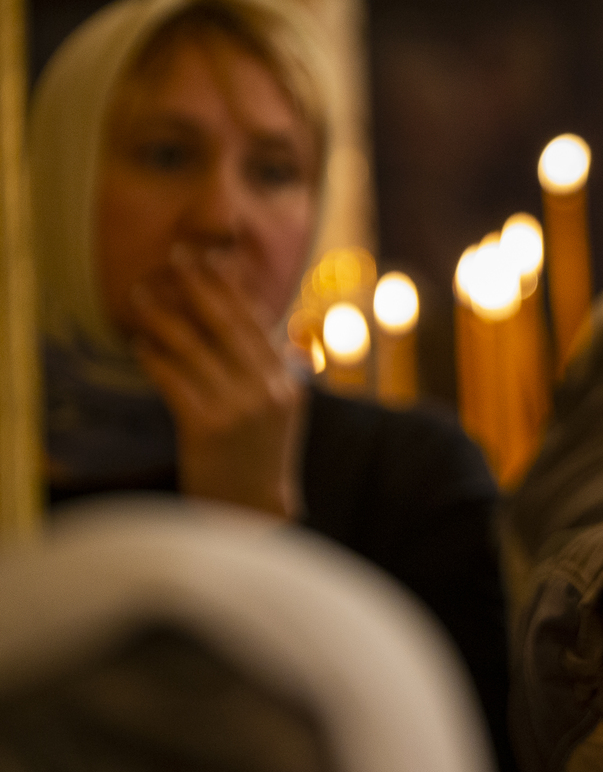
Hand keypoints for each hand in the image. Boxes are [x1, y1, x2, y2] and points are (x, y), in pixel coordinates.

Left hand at [130, 245, 304, 519]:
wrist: (252, 513)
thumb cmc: (260, 462)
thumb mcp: (284, 416)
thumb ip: (286, 374)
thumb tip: (291, 338)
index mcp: (288, 384)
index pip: (258, 324)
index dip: (233, 289)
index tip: (211, 260)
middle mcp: (269, 391)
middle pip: (229, 325)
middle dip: (200, 286)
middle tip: (176, 258)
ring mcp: (239, 409)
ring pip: (195, 347)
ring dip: (164, 316)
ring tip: (142, 296)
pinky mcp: (206, 427)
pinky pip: (174, 379)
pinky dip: (156, 358)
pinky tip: (141, 344)